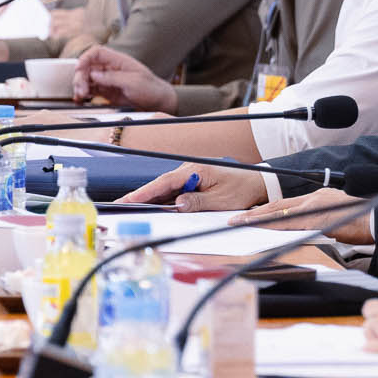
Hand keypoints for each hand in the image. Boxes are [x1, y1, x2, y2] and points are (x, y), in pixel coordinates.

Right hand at [74, 45, 178, 111]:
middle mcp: (110, 68)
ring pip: (87, 79)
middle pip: (88, 67)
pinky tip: (81, 99)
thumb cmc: (150, 88)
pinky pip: (91, 90)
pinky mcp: (107, 91)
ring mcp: (108, 80)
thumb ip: (112, 78)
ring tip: (81, 96)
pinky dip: (84, 94)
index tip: (79, 68)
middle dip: (81, 77)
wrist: (159, 102)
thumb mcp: (133, 82)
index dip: (85, 58)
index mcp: (118, 60)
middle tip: (81, 90)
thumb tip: (93, 74)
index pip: (97, 52)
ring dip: (80, 86)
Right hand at [122, 163, 267, 211]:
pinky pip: (174, 191)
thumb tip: (176, 204)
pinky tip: (151, 208)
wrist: (257, 182)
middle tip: (119, 205)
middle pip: (160, 185)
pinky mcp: (193, 182)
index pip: (165, 182)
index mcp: (195, 170)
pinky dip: (163, 199)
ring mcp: (190, 175)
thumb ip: (198, 202)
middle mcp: (189, 169)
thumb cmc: (241, 190)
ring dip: (150, 199)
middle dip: (140, 195)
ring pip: (166, 189)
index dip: (145, 192)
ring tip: (128, 207)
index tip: (128, 199)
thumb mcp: (221, 200)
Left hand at [243, 188, 371, 243]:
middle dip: (255, 213)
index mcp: (319, 197)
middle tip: (235, 219)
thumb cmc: (365, 219)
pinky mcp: (319, 218)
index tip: (249, 215)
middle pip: (279, 206)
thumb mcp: (339, 216)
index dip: (266, 210)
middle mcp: (315, 198)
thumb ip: (323, 220)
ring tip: (242, 223)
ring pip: (281, 212)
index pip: (286, 204)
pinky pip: (292, 223)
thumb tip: (315, 228)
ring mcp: (316, 207)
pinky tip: (263, 228)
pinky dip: (276, 225)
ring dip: (260, 219)